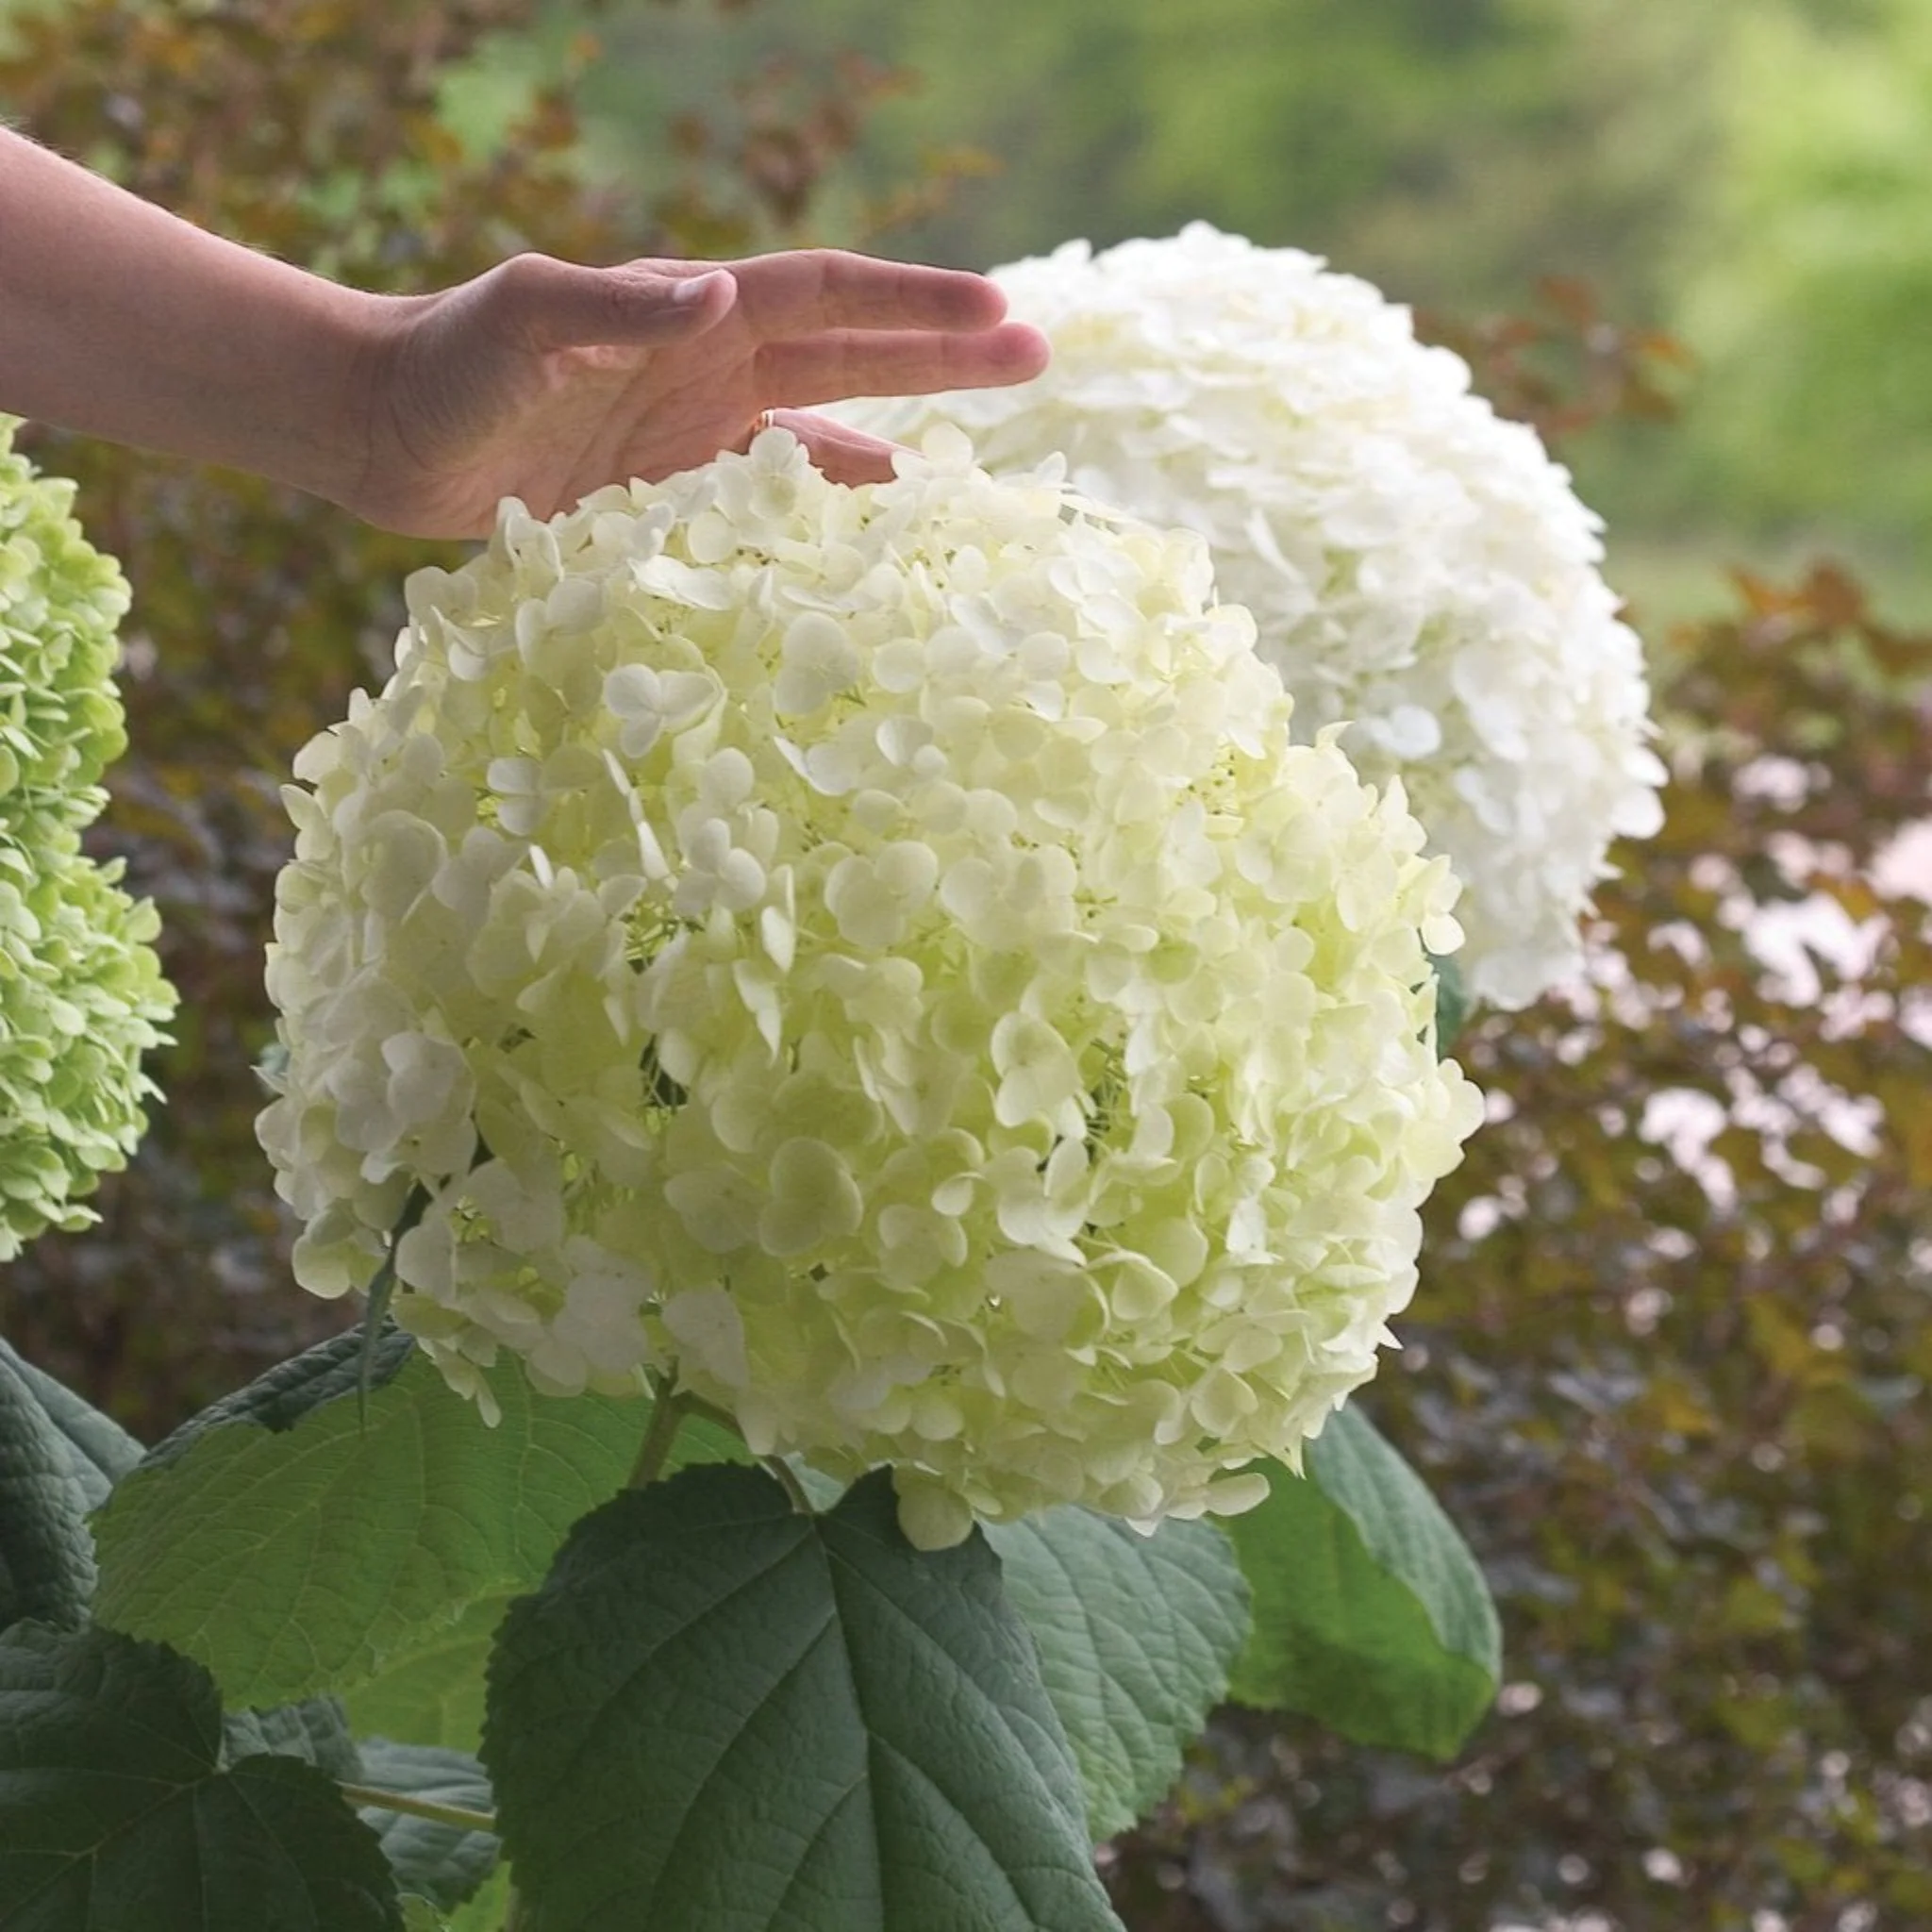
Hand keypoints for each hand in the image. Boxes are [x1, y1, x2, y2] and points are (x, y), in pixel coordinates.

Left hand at [347, 248, 1048, 538]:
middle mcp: (710, 367)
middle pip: (851, 355)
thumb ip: (613, 307)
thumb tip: (719, 296)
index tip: (999, 313)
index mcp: (692, 315)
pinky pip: (764, 505)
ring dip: (897, 437)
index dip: (913, 307)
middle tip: (1039, 356)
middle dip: (943, 356)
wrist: (382, 429)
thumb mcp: (523, 321)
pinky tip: (864, 536)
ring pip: (821, 432)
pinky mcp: (667, 495)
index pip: (828, 299)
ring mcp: (693, 433)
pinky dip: (817, 517)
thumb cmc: (445, 362)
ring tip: (979, 463)